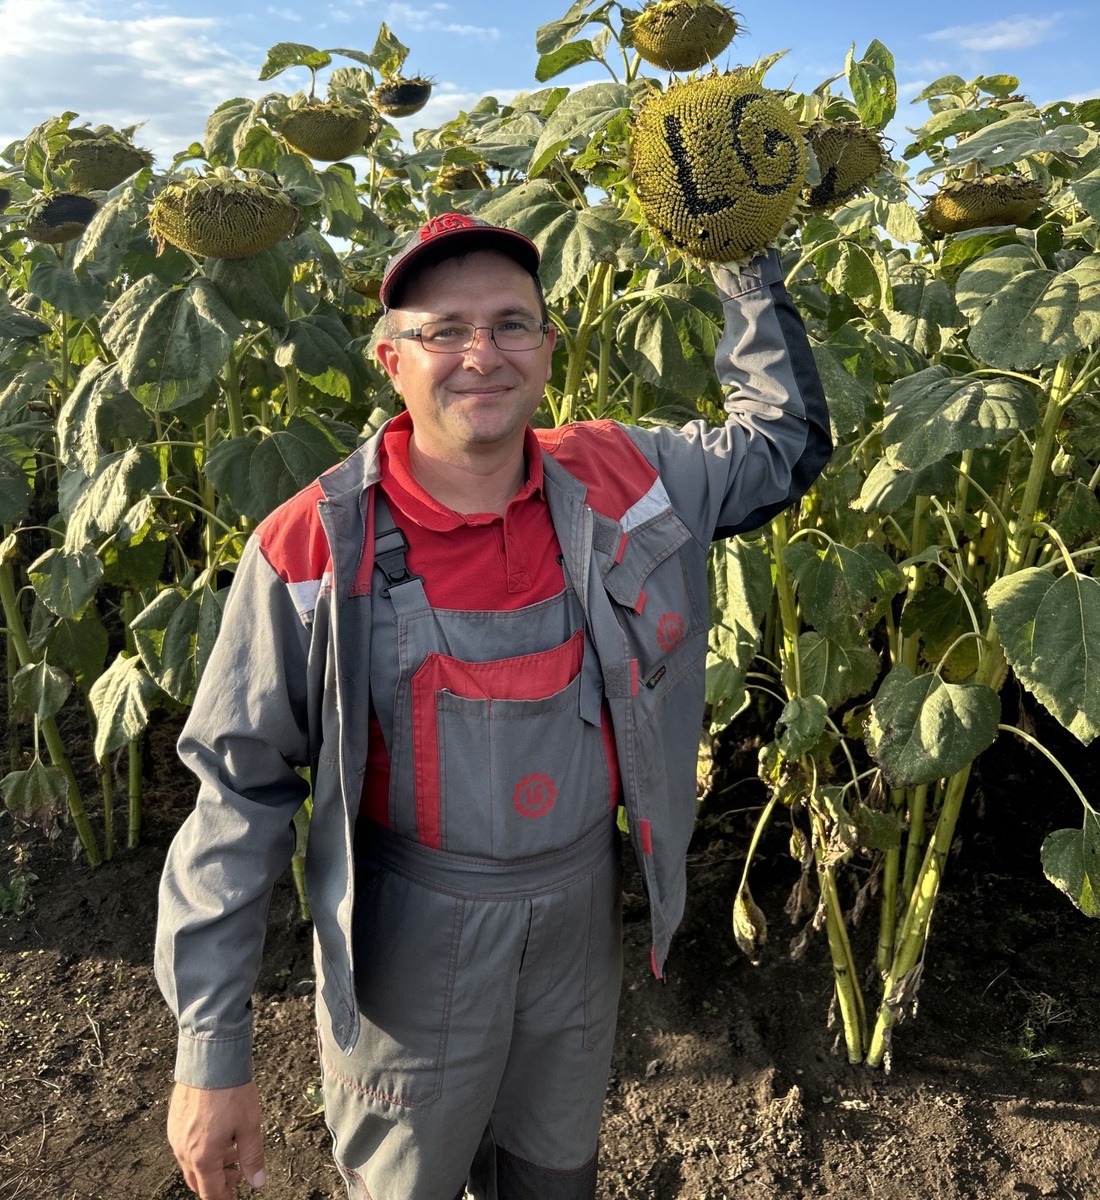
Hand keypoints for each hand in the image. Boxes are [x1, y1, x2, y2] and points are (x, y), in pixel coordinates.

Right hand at [168, 1080, 265, 1198]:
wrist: (210, 1059)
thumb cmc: (231, 1090)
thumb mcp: (250, 1126)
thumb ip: (252, 1157)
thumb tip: (257, 1181)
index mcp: (202, 1157)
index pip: (211, 1193)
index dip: (225, 1198)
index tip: (235, 1196)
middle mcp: (184, 1150)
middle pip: (198, 1182)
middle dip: (218, 1182)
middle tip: (238, 1172)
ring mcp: (176, 1135)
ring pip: (191, 1163)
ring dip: (211, 1164)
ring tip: (233, 1148)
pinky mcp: (173, 1121)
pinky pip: (185, 1145)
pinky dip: (201, 1148)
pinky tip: (219, 1132)